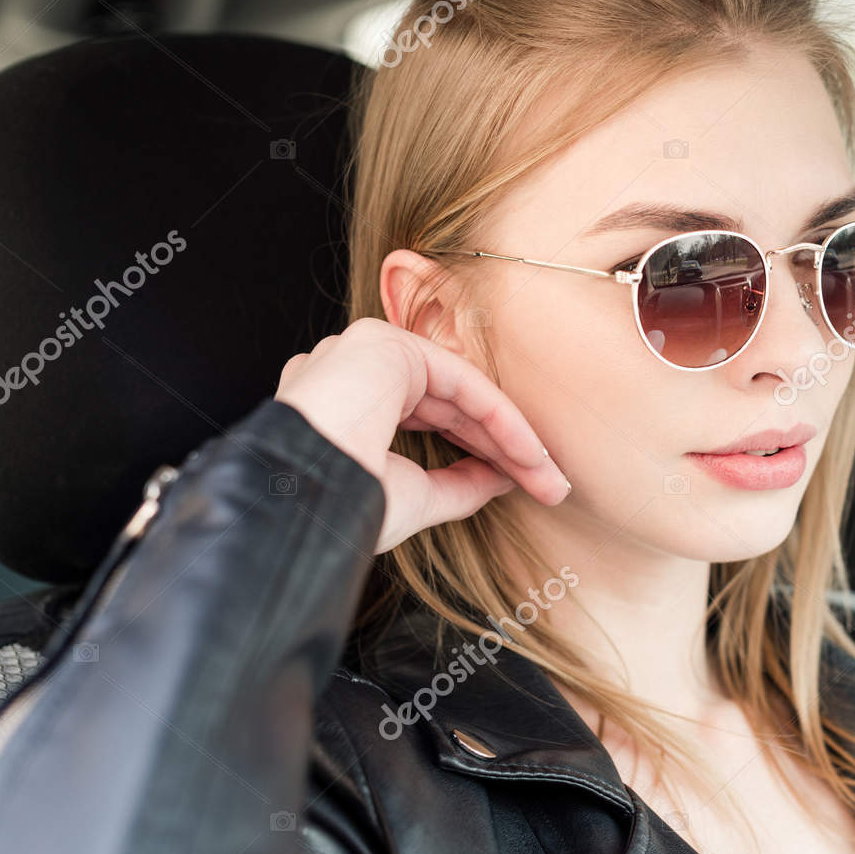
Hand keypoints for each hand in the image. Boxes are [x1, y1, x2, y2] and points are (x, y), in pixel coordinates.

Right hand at [274, 318, 569, 553]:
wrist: (303, 504)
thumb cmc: (341, 509)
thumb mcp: (412, 497)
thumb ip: (458, 484)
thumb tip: (504, 478)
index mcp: (349, 404)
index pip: (434, 421)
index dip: (484, 456)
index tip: (527, 489)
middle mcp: (354, 371)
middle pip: (453, 407)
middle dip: (507, 450)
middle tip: (551, 486)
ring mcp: (365, 351)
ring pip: (462, 394)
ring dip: (512, 438)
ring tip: (549, 478)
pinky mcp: (385, 344)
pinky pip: (461, 381)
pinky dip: (500, 419)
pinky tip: (529, 454)